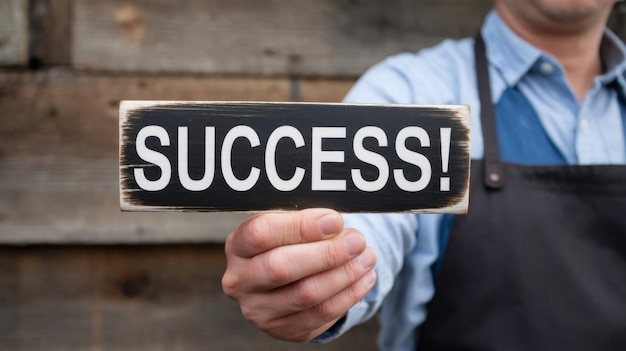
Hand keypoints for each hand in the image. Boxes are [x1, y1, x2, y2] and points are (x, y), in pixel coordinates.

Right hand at [222, 208, 376, 341]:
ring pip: (305, 294)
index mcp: (238, 246)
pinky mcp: (281, 329)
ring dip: (344, 275)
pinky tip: (365, 278)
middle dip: (327, 253)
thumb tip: (335, 224)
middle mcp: (240, 280)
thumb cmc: (288, 242)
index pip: (262, 233)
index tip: (335, 220)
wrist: (283, 277)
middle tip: (357, 241)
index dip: (301, 226)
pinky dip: (349, 295)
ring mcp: (258, 310)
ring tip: (367, 257)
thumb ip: (306, 221)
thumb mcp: (288, 223)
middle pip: (282, 267)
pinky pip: (320, 315)